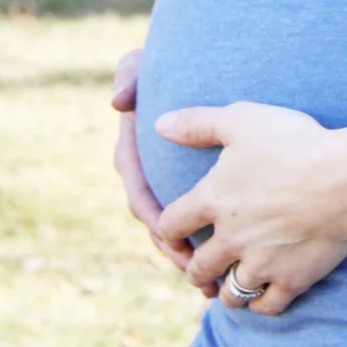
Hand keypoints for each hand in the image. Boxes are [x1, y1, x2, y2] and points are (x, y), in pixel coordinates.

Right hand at [110, 49, 215, 297]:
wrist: (202, 63)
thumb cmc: (171, 61)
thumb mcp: (145, 63)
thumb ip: (129, 73)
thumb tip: (118, 102)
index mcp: (135, 152)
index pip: (138, 191)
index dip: (152, 216)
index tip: (168, 235)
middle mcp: (150, 173)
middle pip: (158, 222)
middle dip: (173, 250)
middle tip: (194, 272)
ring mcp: (170, 184)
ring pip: (177, 231)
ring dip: (190, 259)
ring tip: (209, 285)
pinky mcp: (195, 189)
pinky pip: (197, 225)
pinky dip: (209, 247)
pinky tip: (229, 267)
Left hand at [155, 102, 346, 316]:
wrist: (344, 177)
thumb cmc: (294, 142)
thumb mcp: (243, 119)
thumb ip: (198, 123)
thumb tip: (159, 124)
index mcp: (213, 200)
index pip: (171, 226)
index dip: (167, 232)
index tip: (173, 235)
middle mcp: (230, 238)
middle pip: (198, 268)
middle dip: (196, 269)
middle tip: (202, 265)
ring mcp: (261, 264)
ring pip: (230, 294)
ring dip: (226, 290)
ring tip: (231, 283)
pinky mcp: (292, 280)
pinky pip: (267, 306)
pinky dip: (260, 304)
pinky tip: (262, 294)